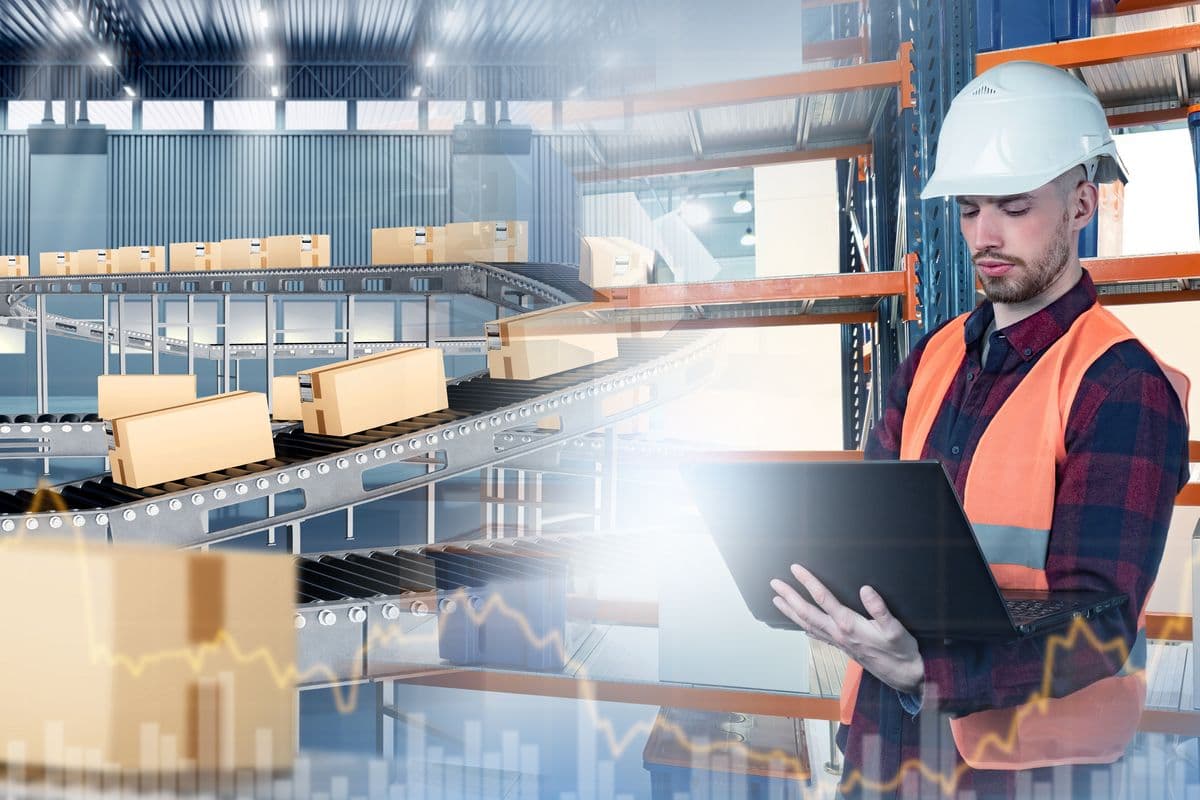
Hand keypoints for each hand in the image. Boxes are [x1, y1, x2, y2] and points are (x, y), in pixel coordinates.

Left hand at [770, 564, 924, 695]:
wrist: (904, 676)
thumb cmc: (901, 650)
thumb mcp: (896, 628)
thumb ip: (880, 609)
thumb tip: (866, 590)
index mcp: (849, 625)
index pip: (824, 599)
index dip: (808, 582)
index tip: (796, 569)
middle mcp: (838, 633)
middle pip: (807, 612)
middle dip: (789, 596)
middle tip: (774, 583)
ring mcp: (838, 641)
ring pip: (807, 624)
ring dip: (791, 611)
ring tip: (777, 600)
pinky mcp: (841, 647)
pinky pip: (816, 635)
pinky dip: (803, 626)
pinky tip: (799, 624)